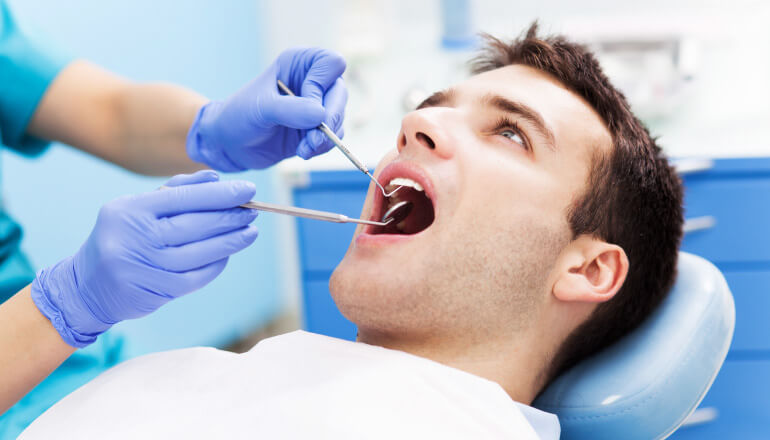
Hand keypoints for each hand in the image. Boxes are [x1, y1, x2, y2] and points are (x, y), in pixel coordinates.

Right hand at [30, 170, 258, 346]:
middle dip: (230, 217)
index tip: (248, 189)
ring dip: (231, 241)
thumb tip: (215, 177)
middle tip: (254, 210)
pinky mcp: (154, 291)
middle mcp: (135, 237)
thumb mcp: (138, 207)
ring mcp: (144, 267)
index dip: (220, 194)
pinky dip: (217, 264)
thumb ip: (176, 190)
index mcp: (130, 210)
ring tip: (250, 231)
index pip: (184, 197)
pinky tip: (229, 253)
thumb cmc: (123, 237)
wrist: (87, 286)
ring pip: (200, 252)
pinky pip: (196, 276)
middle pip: (195, 225)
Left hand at [186, 47, 347, 170]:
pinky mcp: (316, 129)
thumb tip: (321, 116)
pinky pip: (334, 136)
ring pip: (339, 118)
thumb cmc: (239, 115)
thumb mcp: (261, 108)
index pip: (331, 64)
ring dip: (325, 137)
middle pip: (340, 94)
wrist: (230, 144)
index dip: (322, 86)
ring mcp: (316, 106)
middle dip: (330, 119)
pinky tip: (303, 152)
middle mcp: (312, 81)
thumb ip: (290, 109)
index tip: (306, 105)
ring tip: (304, 149)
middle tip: (314, 139)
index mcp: (299, 63)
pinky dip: (322, 147)